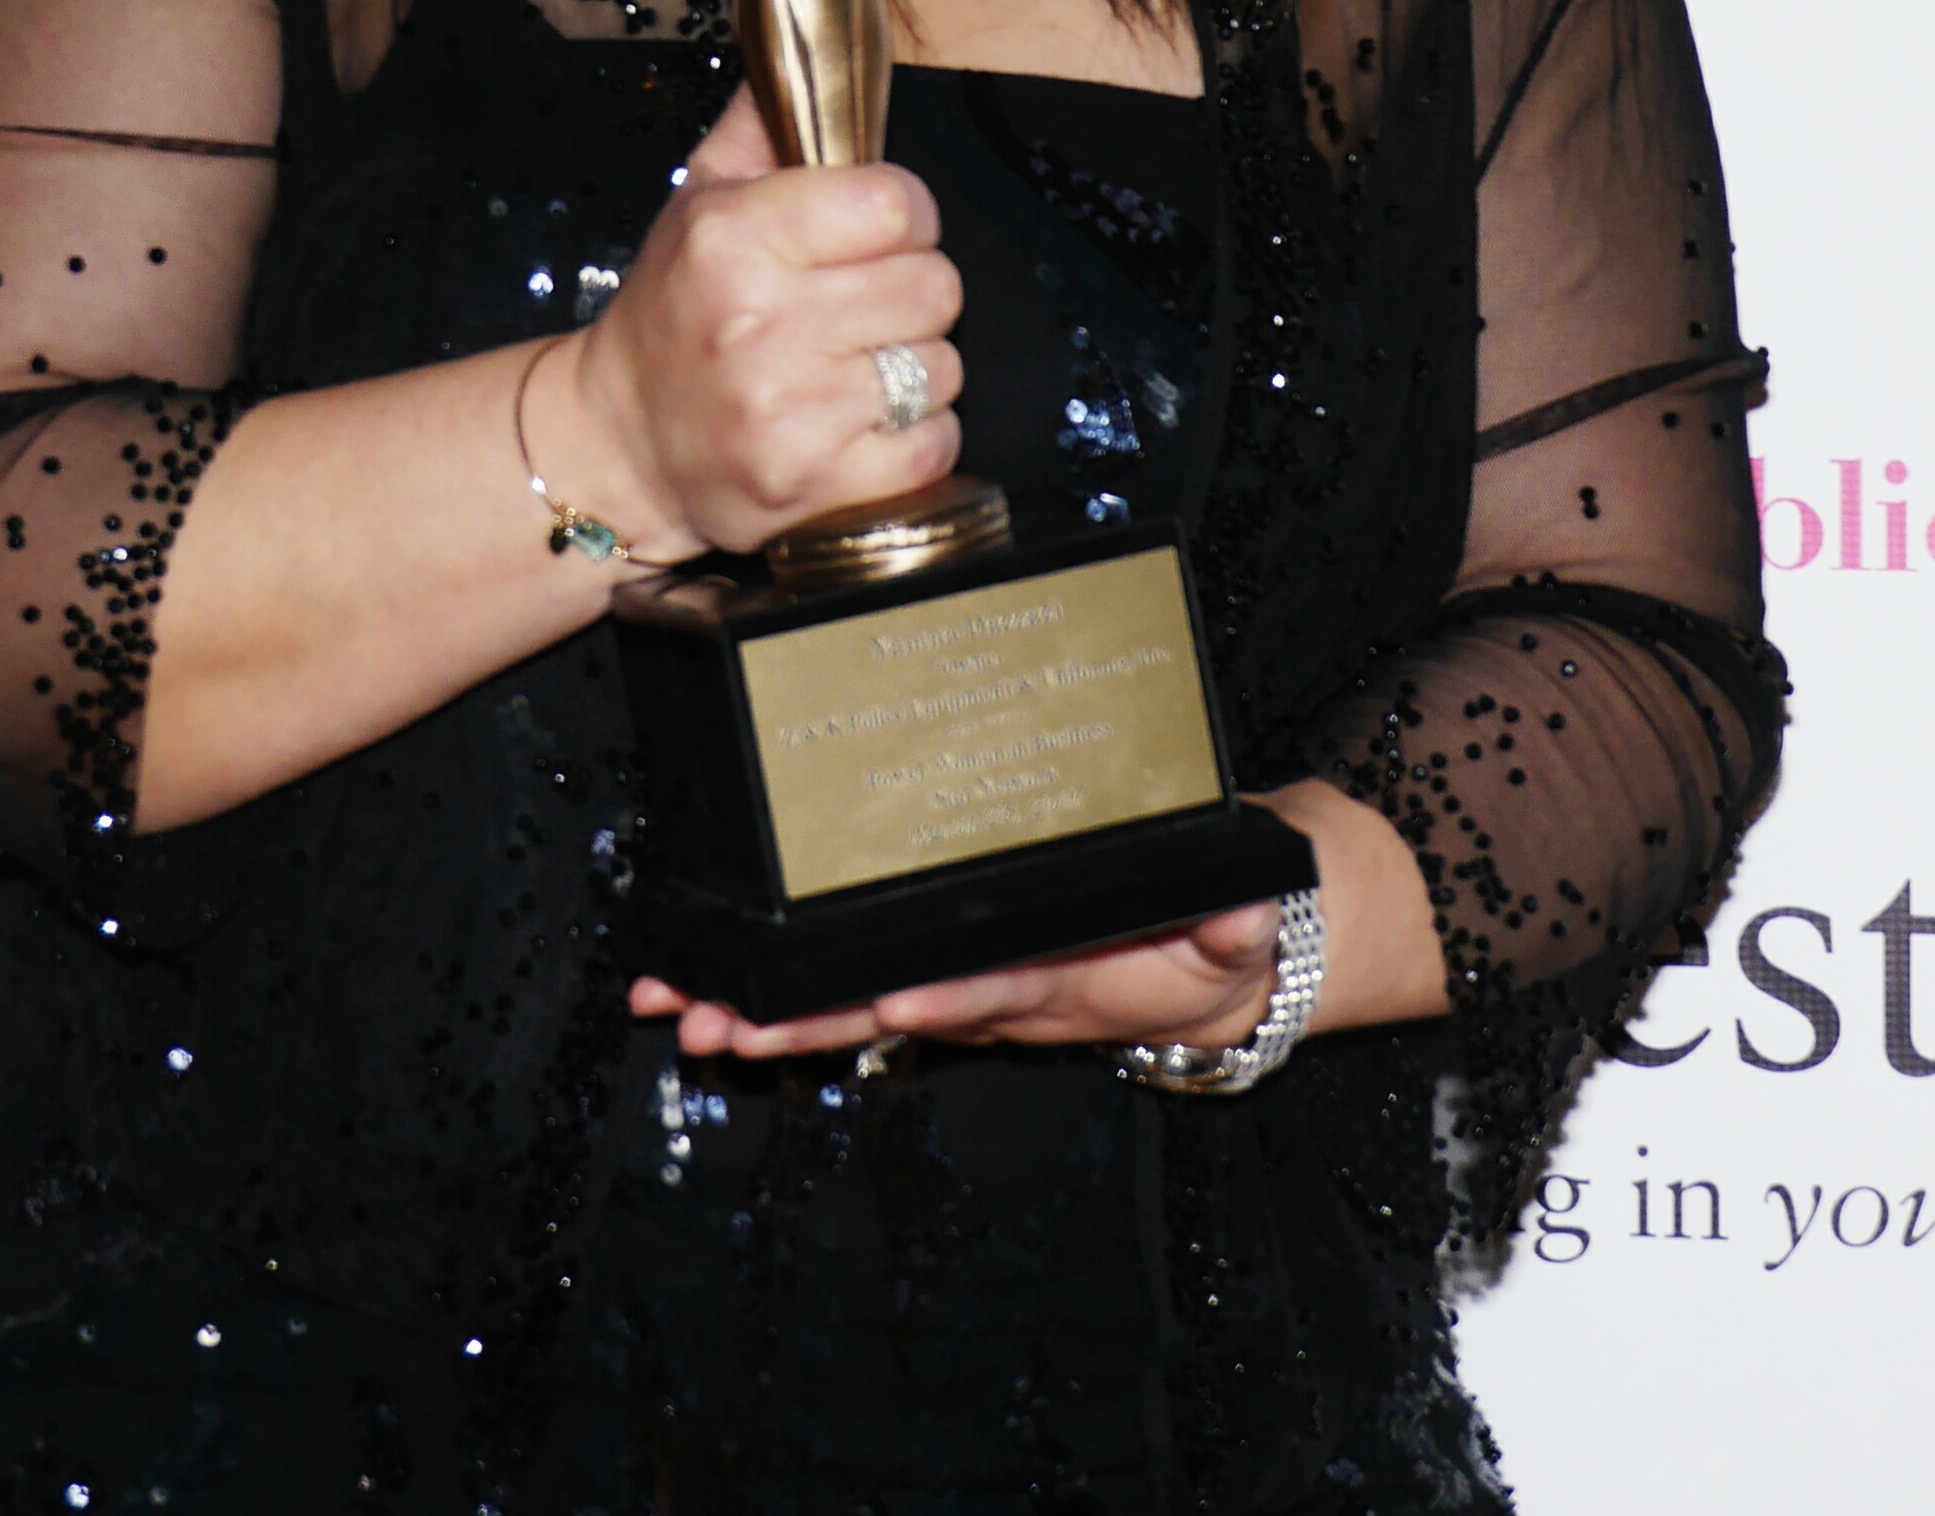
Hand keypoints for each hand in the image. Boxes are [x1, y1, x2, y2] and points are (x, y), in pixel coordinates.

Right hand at [551, 89, 962, 558]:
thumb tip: (808, 41)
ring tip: (854, 368)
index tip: (878, 233)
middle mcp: (762, 321)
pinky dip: (914, 439)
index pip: (899, 203)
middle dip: (911, 292)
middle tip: (863, 306)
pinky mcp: (811, 486)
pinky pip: (931, 445)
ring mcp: (787, 412)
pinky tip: (862, 424)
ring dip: (913, 368)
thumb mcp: (700, 198)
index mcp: (737, 235)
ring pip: (940, 367)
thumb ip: (764, 121)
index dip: (904, 215)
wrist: (617, 443)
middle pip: (934, 285)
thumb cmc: (673, 310)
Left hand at [632, 902, 1282, 1064]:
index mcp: (1050, 982)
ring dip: (765, 1015)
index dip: (943, 996)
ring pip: (847, 1007)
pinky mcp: (934, 976)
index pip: (989, 988)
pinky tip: (707, 996)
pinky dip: (778, 997)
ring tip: (688, 1018)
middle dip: (802, 1024)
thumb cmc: (1197, 948)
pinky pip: (848, 989)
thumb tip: (1245, 907)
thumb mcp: (1231, 938)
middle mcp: (984, 995)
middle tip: (725, 1028)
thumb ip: (1231, 925)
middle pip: (884, 1012)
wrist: (1188, 974)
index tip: (888, 1000)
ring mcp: (951, 991)